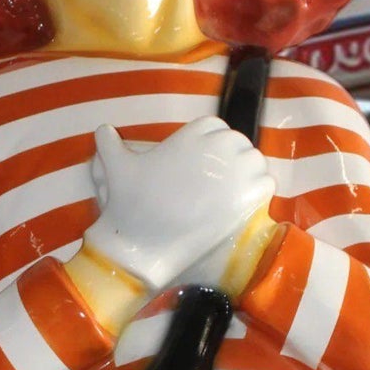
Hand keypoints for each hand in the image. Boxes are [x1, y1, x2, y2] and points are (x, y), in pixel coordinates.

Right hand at [84, 116, 275, 293]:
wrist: (143, 241)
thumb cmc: (130, 204)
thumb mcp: (117, 167)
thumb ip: (110, 145)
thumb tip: (102, 130)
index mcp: (192, 132)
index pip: (216, 128)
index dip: (214, 145)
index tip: (209, 163)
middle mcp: (216, 146)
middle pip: (238, 143)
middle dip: (233, 159)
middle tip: (224, 181)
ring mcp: (234, 171)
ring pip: (256, 162)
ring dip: (250, 174)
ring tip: (239, 191)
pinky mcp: (245, 197)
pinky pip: (266, 184)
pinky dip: (261, 191)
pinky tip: (249, 202)